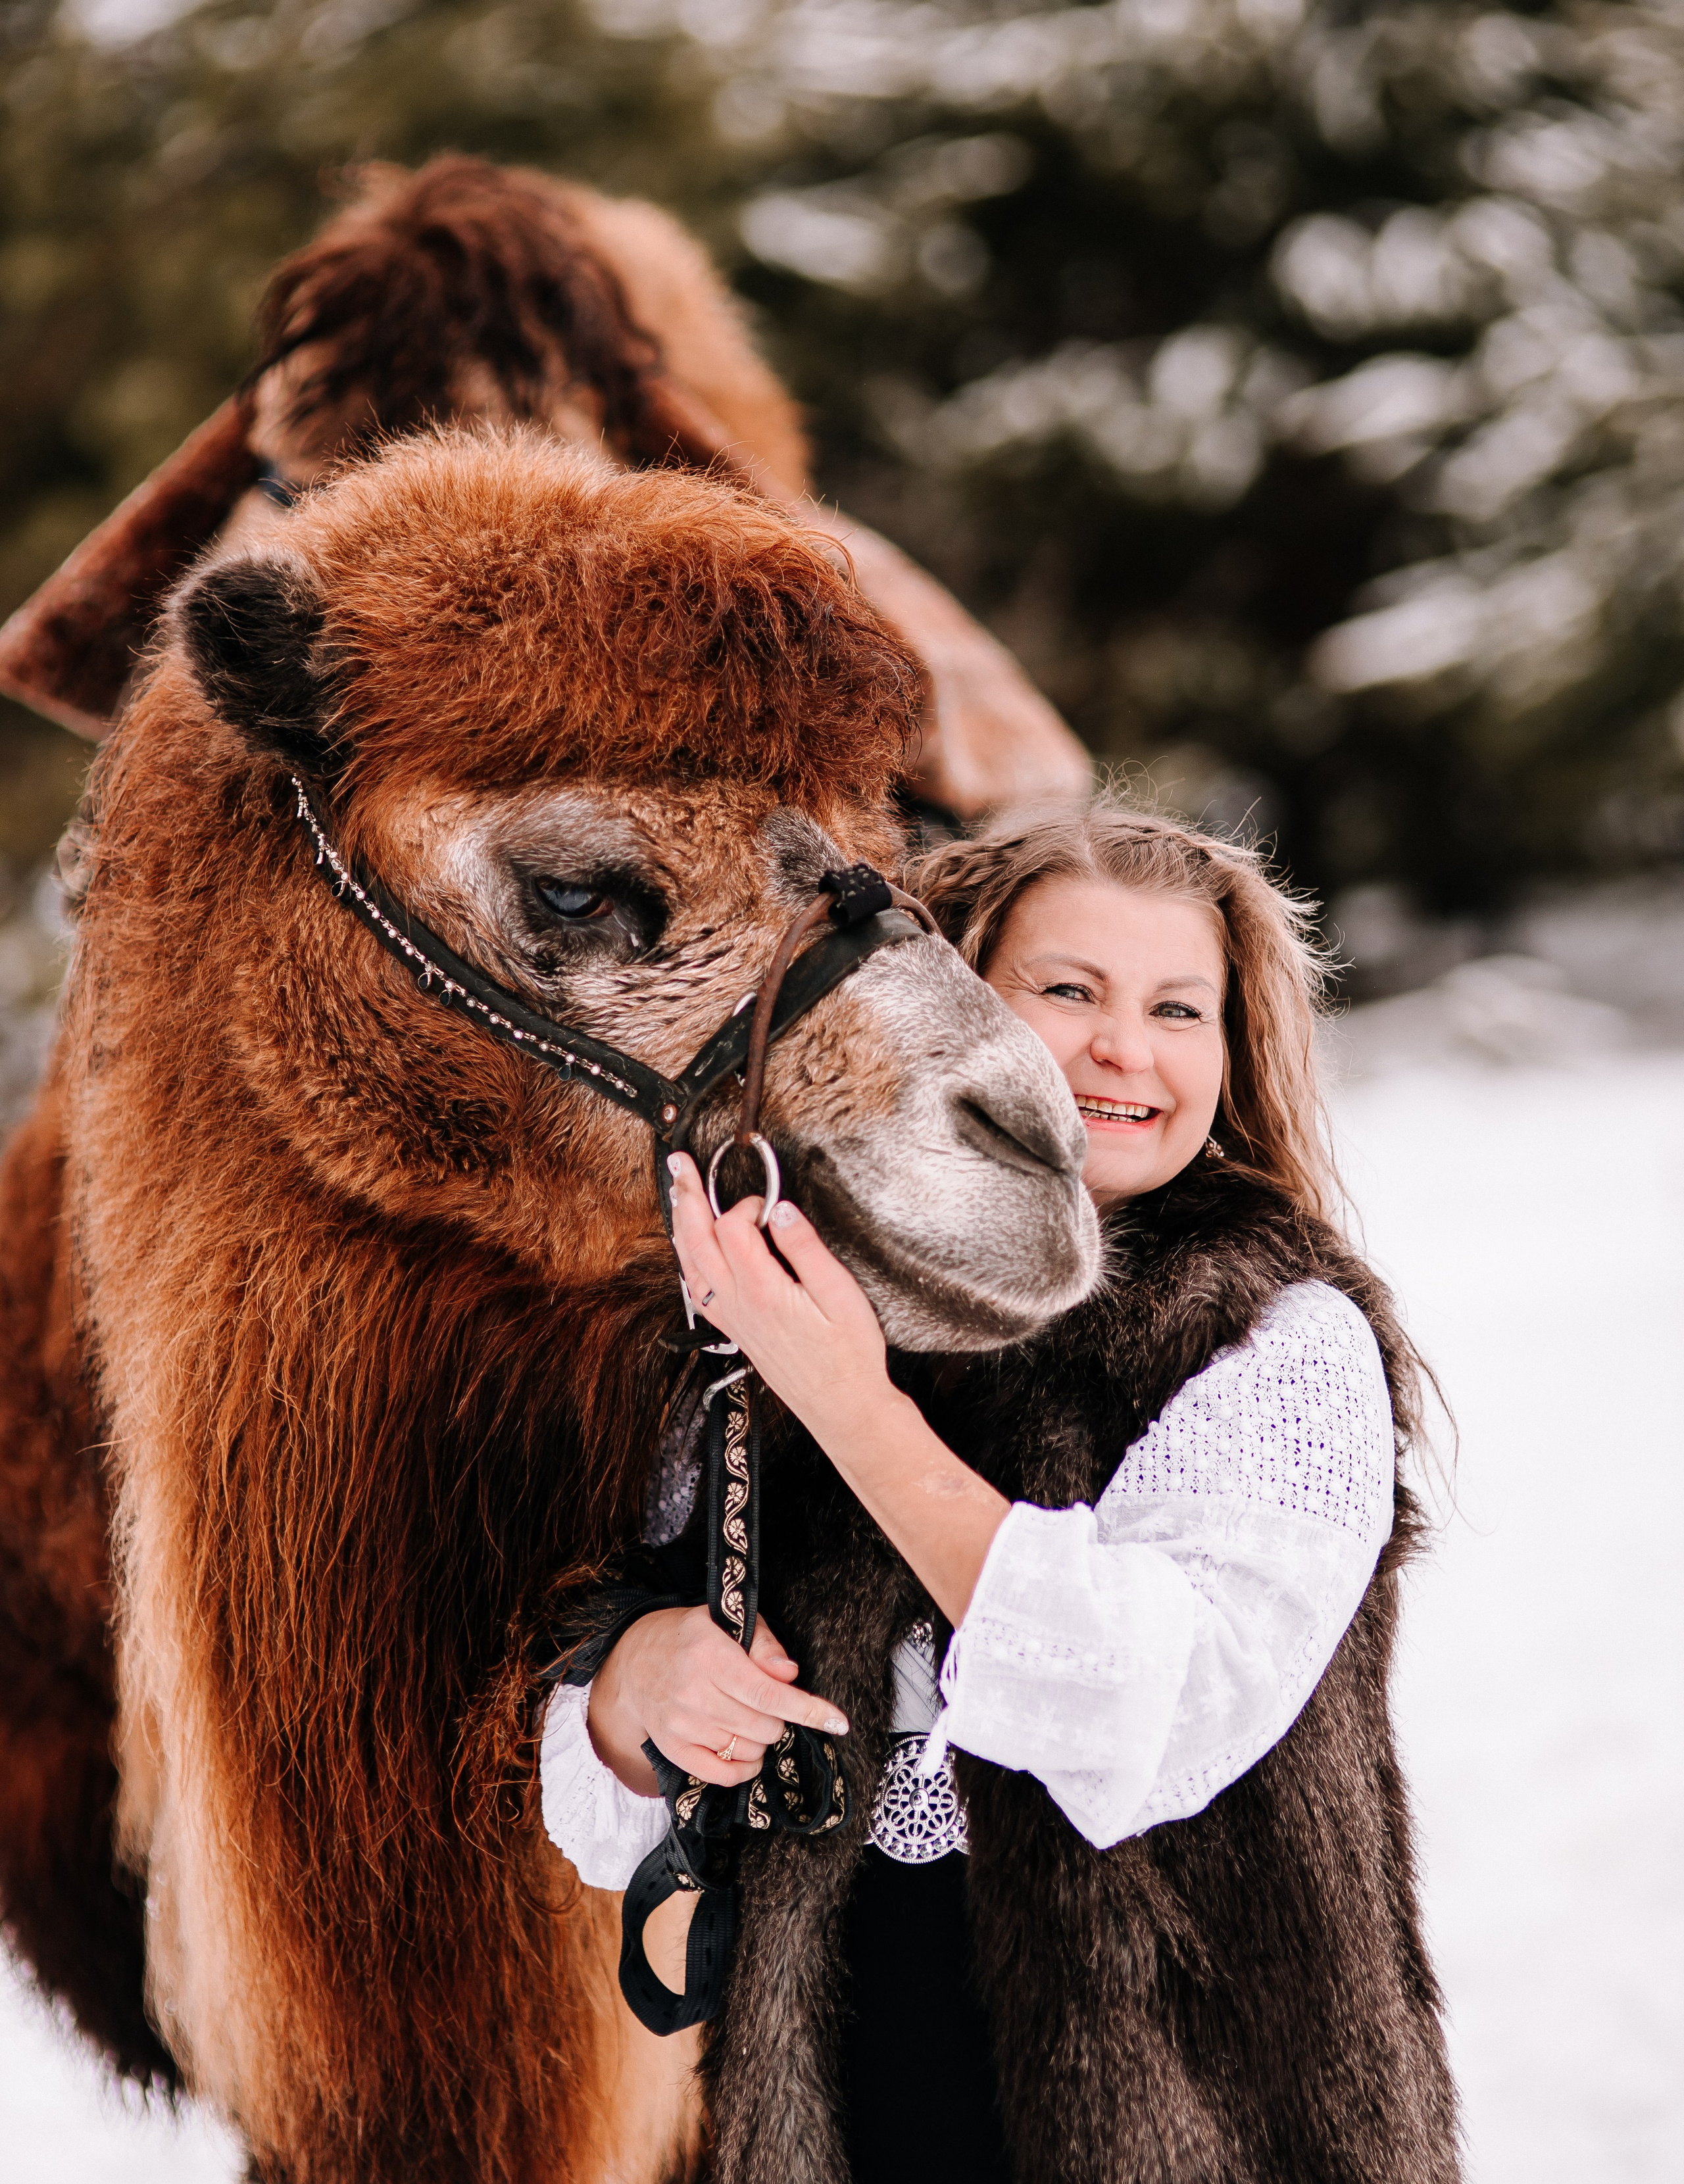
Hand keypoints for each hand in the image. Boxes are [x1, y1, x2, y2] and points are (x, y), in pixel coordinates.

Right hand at [586, 1604, 849, 1797]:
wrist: (633, 1662)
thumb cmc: (690, 1638)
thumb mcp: (724, 1621)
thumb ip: (763, 1644)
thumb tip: (790, 1674)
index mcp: (710, 1654)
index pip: (767, 1692)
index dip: (806, 1709)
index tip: (838, 1721)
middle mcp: (693, 1692)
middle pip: (763, 1726)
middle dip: (779, 1719)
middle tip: (767, 1703)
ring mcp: (681, 1724)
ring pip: (748, 1751)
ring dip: (761, 1740)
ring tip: (748, 1718)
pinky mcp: (673, 1748)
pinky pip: (721, 1774)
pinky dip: (743, 1768)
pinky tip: (745, 1752)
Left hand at [666, 1151, 1011, 1628]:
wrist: (843, 1408)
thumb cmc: (849, 1355)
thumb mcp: (840, 1294)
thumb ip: (806, 1249)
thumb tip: (780, 1210)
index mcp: (763, 1289)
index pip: (734, 1227)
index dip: (747, 1203)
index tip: (769, 1204)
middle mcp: (738, 1304)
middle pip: (696, 1240)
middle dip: (685, 1196)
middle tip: (678, 1162)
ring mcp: (731, 1319)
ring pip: (689, 1265)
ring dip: (680, 1224)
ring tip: (676, 1193)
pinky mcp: (734, 1331)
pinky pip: (696, 1289)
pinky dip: (687, 1260)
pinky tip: (690, 1250)